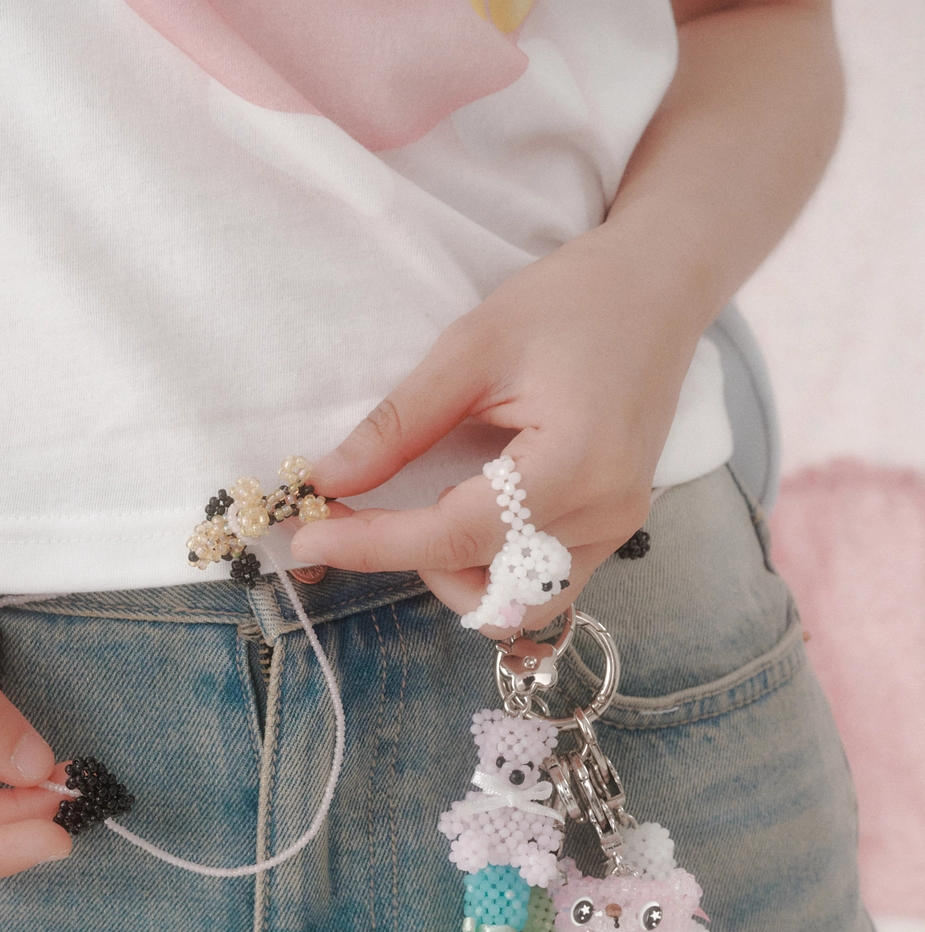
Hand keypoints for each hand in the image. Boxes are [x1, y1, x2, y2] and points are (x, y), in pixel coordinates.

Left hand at [290, 226, 702, 638]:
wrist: (659, 288)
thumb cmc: (572, 300)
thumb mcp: (472, 345)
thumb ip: (400, 423)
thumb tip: (330, 479)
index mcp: (575, 464)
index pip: (456, 535)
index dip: (376, 544)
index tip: (309, 537)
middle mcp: (604, 515)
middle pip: (488, 593)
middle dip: (417, 564)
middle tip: (369, 511)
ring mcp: (615, 531)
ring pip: (516, 606)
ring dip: (457, 575)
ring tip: (431, 506)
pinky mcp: (613, 532)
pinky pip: (539, 584)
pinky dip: (489, 566)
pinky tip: (468, 509)